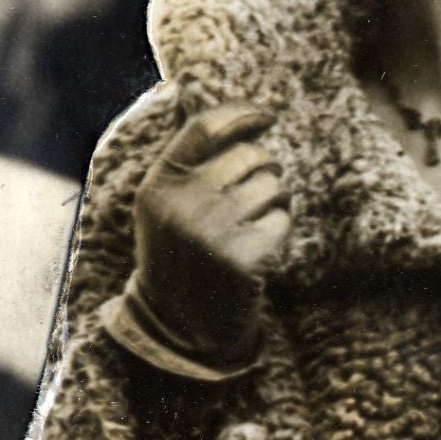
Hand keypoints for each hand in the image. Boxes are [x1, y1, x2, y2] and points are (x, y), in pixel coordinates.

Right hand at [130, 103, 291, 366]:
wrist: (180, 325)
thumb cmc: (182, 255)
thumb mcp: (167, 206)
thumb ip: (192, 164)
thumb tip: (243, 118)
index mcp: (159, 184)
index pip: (205, 128)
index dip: (242, 114)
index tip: (267, 115)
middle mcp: (181, 203)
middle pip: (248, 155)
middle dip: (265, 167)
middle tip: (262, 188)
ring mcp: (210, 232)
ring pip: (270, 185)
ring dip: (276, 197)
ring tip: (258, 218)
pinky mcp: (239, 259)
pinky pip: (281, 219)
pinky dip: (279, 226)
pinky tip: (263, 242)